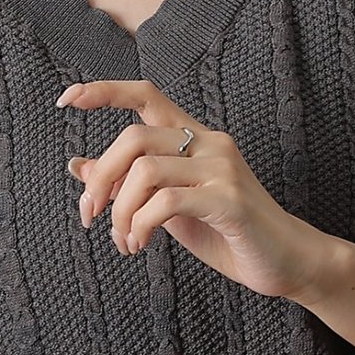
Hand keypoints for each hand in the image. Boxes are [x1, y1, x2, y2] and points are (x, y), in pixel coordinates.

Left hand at [57, 78, 322, 297]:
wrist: (288, 263)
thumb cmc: (228, 233)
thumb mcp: (169, 207)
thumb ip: (130, 184)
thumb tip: (78, 166)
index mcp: (195, 138)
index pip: (146, 95)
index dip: (104, 91)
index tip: (66, 98)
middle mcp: (210, 143)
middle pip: (133, 137)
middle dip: (101, 179)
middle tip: (90, 216)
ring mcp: (222, 169)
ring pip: (145, 170)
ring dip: (120, 211)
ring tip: (124, 241)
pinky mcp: (229, 201)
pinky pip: (166, 202)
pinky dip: (140, 225)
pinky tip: (140, 244)